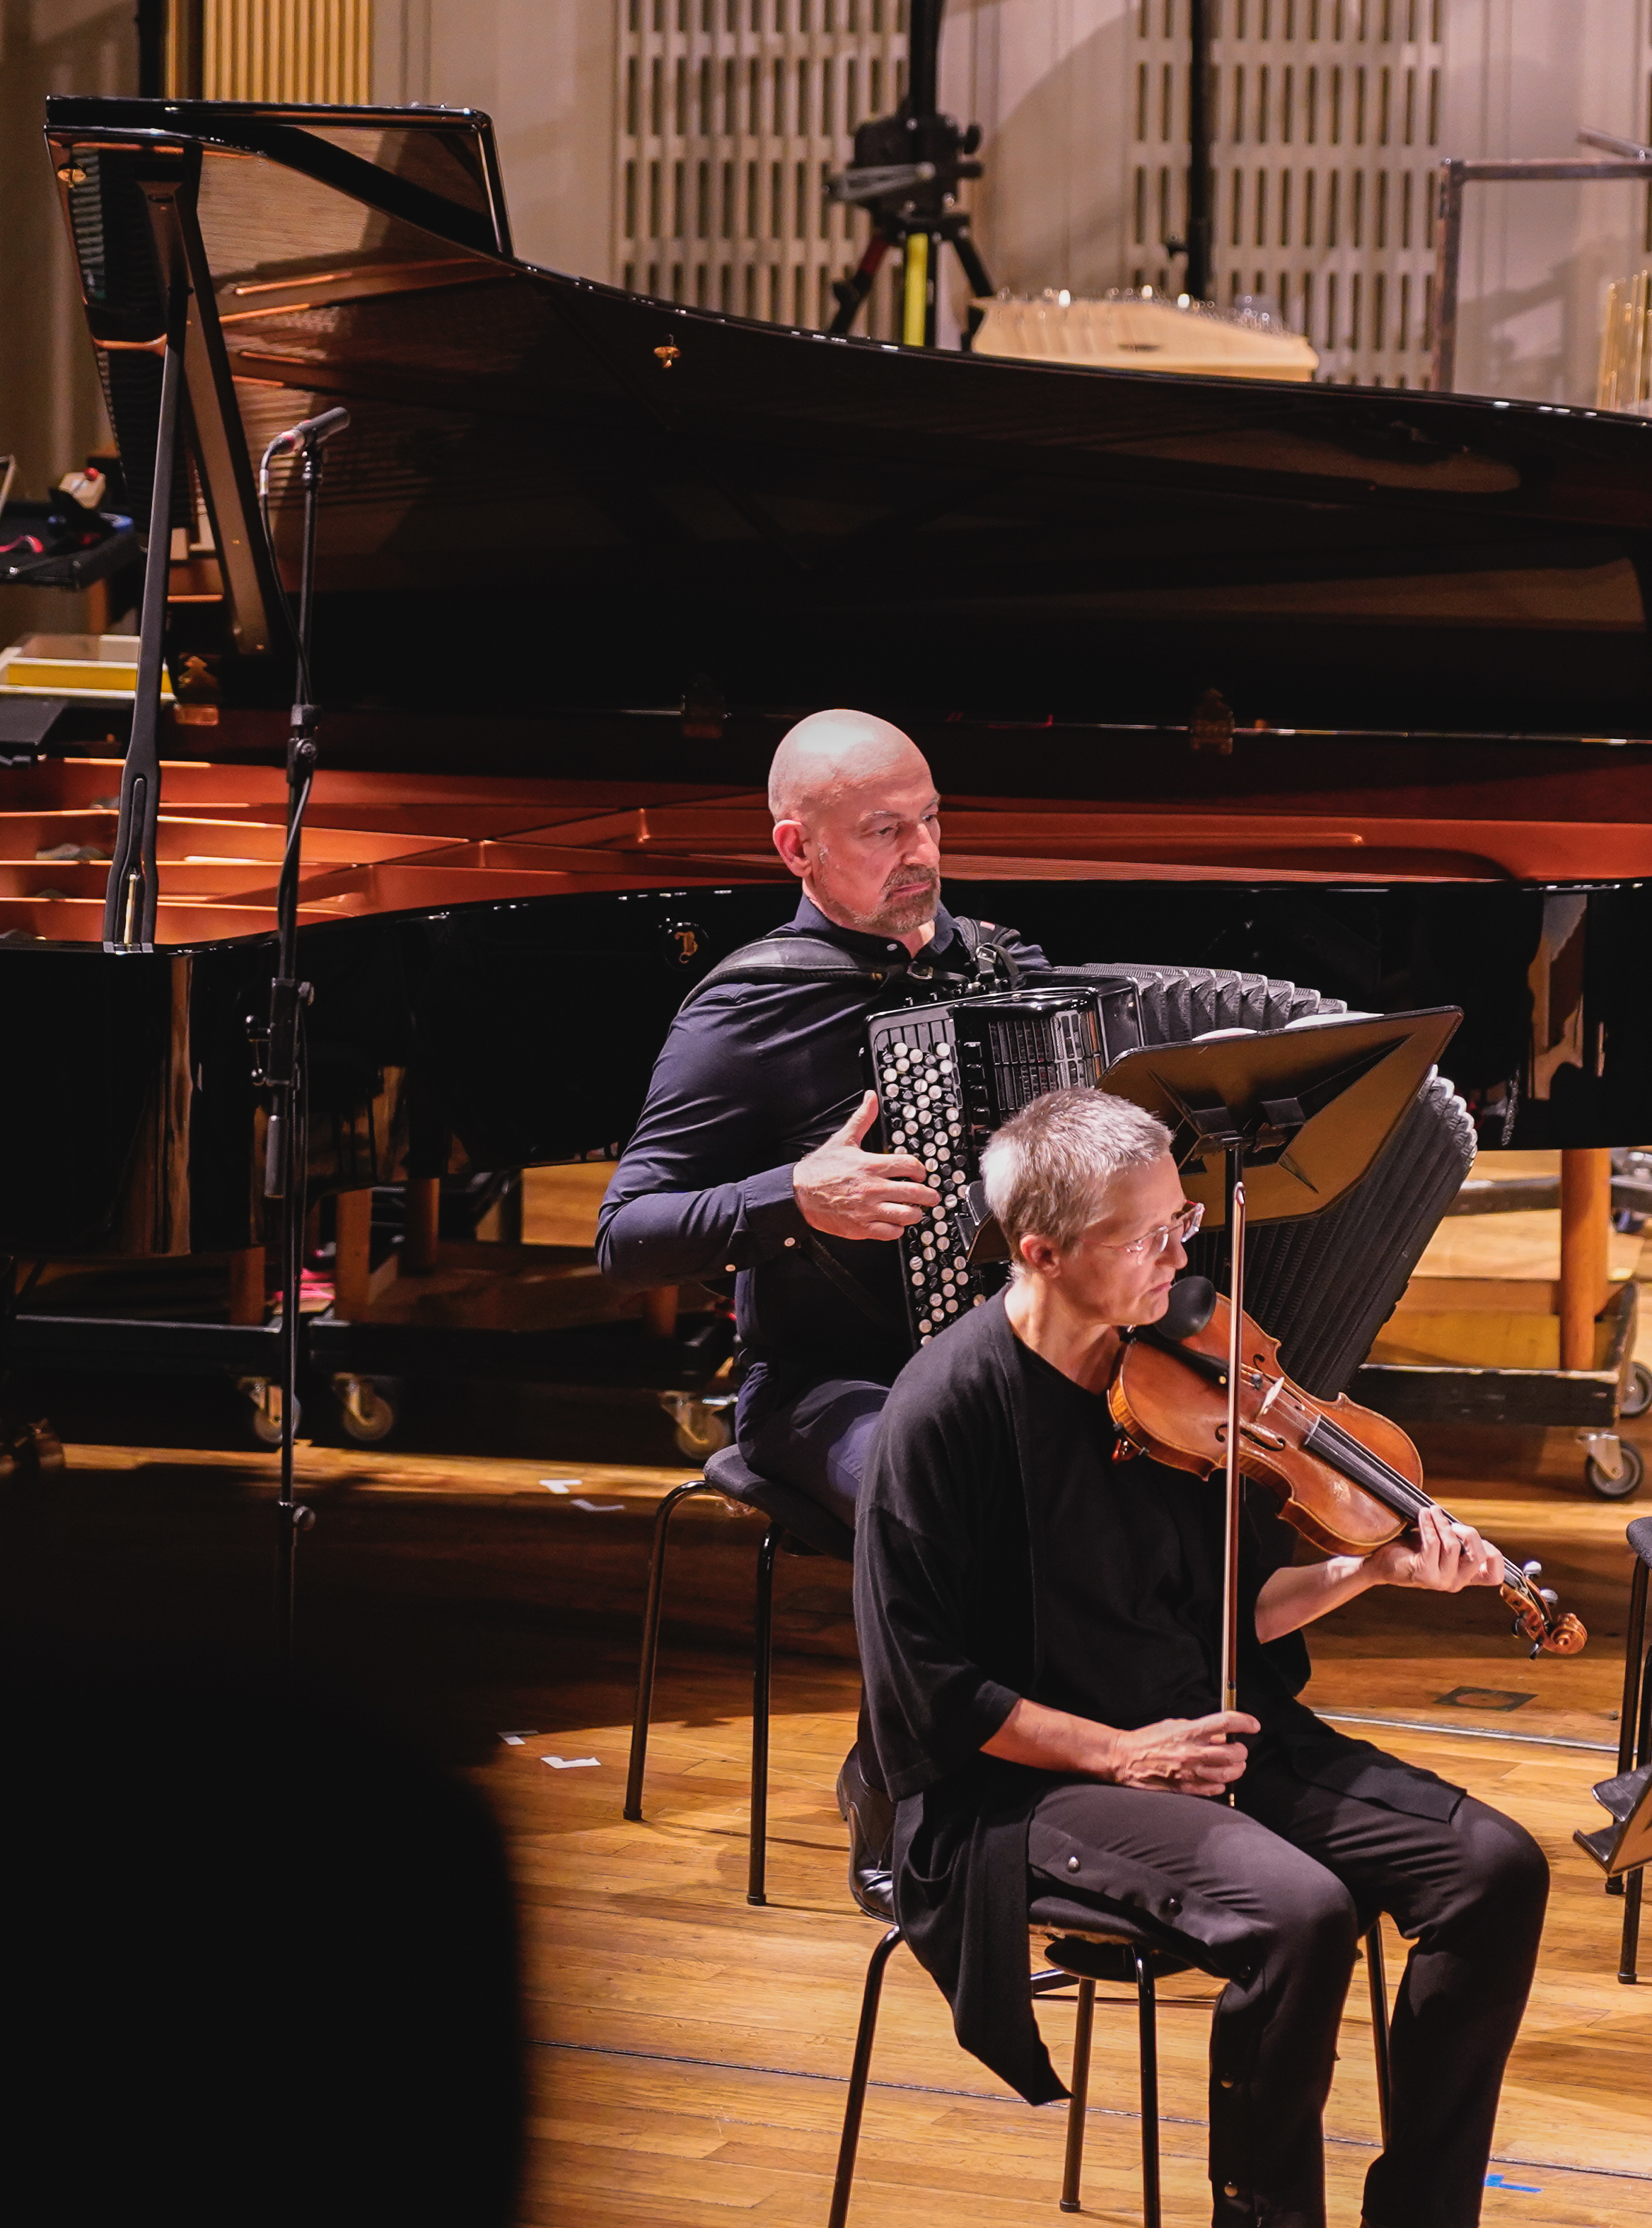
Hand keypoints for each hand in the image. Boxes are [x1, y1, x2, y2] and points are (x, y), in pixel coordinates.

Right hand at [793, 1090, 939, 1242]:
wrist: (799, 1193)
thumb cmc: (820, 1169)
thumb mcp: (843, 1139)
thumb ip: (862, 1119)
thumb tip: (871, 1098)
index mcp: (871, 1166)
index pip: (909, 1166)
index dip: (921, 1170)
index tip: (921, 1174)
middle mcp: (873, 1188)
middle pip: (914, 1193)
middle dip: (929, 1195)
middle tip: (931, 1196)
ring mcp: (868, 1210)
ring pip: (906, 1215)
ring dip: (915, 1213)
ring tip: (915, 1211)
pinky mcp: (861, 1227)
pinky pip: (890, 1233)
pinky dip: (897, 1229)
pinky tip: (895, 1223)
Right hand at [1106, 1710, 1259, 1797]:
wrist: (1125, 1759)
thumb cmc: (1149, 1740)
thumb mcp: (1174, 1725)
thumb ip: (1200, 1730)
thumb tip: (1223, 1736)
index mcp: (1189, 1731)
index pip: (1226, 1723)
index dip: (1244, 1722)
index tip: (1253, 1725)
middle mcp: (1192, 1752)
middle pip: (1232, 1752)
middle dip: (1241, 1751)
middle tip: (1240, 1750)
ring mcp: (1189, 1772)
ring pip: (1227, 1774)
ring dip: (1236, 1769)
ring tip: (1234, 1766)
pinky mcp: (1185, 1789)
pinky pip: (1213, 1790)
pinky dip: (1221, 1785)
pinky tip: (1218, 1780)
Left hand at [1367, 1504, 1503, 1592]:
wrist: (1383, 1560)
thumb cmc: (1413, 1548)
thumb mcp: (1443, 1544)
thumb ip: (1460, 1541)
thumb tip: (1468, 1531)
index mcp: (1465, 1577)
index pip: (1494, 1576)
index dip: (1495, 1557)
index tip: (1479, 1539)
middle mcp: (1456, 1582)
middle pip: (1478, 1556)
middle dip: (1468, 1533)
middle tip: (1452, 1523)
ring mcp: (1441, 1581)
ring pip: (1453, 1547)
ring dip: (1443, 1524)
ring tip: (1432, 1512)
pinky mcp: (1424, 1574)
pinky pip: (1433, 1543)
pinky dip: (1429, 1524)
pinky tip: (1424, 1514)